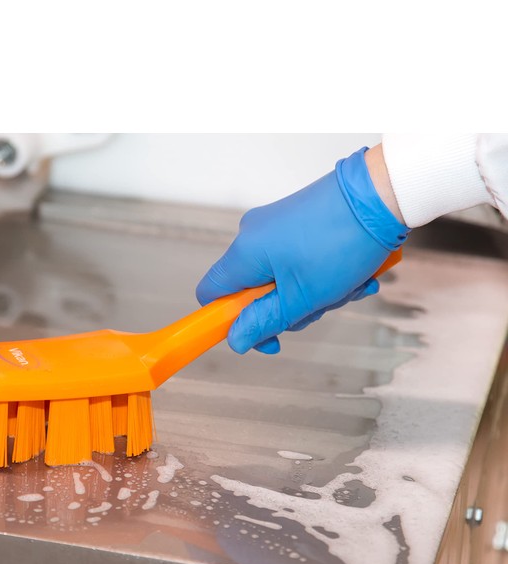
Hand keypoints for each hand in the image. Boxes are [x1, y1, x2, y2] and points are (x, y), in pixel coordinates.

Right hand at [195, 146, 409, 354]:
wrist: (382, 191)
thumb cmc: (340, 243)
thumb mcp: (300, 297)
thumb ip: (263, 322)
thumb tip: (235, 341)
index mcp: (243, 253)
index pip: (211, 294)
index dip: (228, 321)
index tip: (260, 334)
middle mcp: (252, 235)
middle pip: (250, 291)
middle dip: (285, 309)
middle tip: (318, 308)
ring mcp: (275, 226)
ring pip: (280, 279)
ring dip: (313, 294)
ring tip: (347, 287)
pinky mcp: (297, 220)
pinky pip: (297, 261)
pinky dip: (322, 275)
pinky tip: (354, 276)